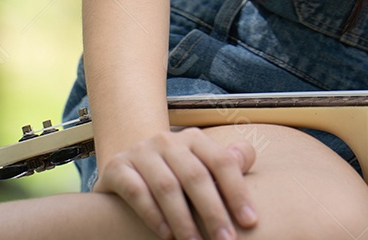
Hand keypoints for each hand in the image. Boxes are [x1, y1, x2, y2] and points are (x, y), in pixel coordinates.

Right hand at [94, 127, 257, 239]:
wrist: (127, 165)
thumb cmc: (174, 172)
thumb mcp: (200, 164)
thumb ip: (226, 162)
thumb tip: (245, 158)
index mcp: (194, 138)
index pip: (221, 161)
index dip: (237, 191)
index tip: (250, 221)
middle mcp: (167, 140)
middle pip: (196, 176)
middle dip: (213, 212)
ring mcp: (141, 152)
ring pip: (167, 186)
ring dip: (184, 220)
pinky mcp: (117, 167)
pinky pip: (136, 192)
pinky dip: (153, 215)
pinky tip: (167, 235)